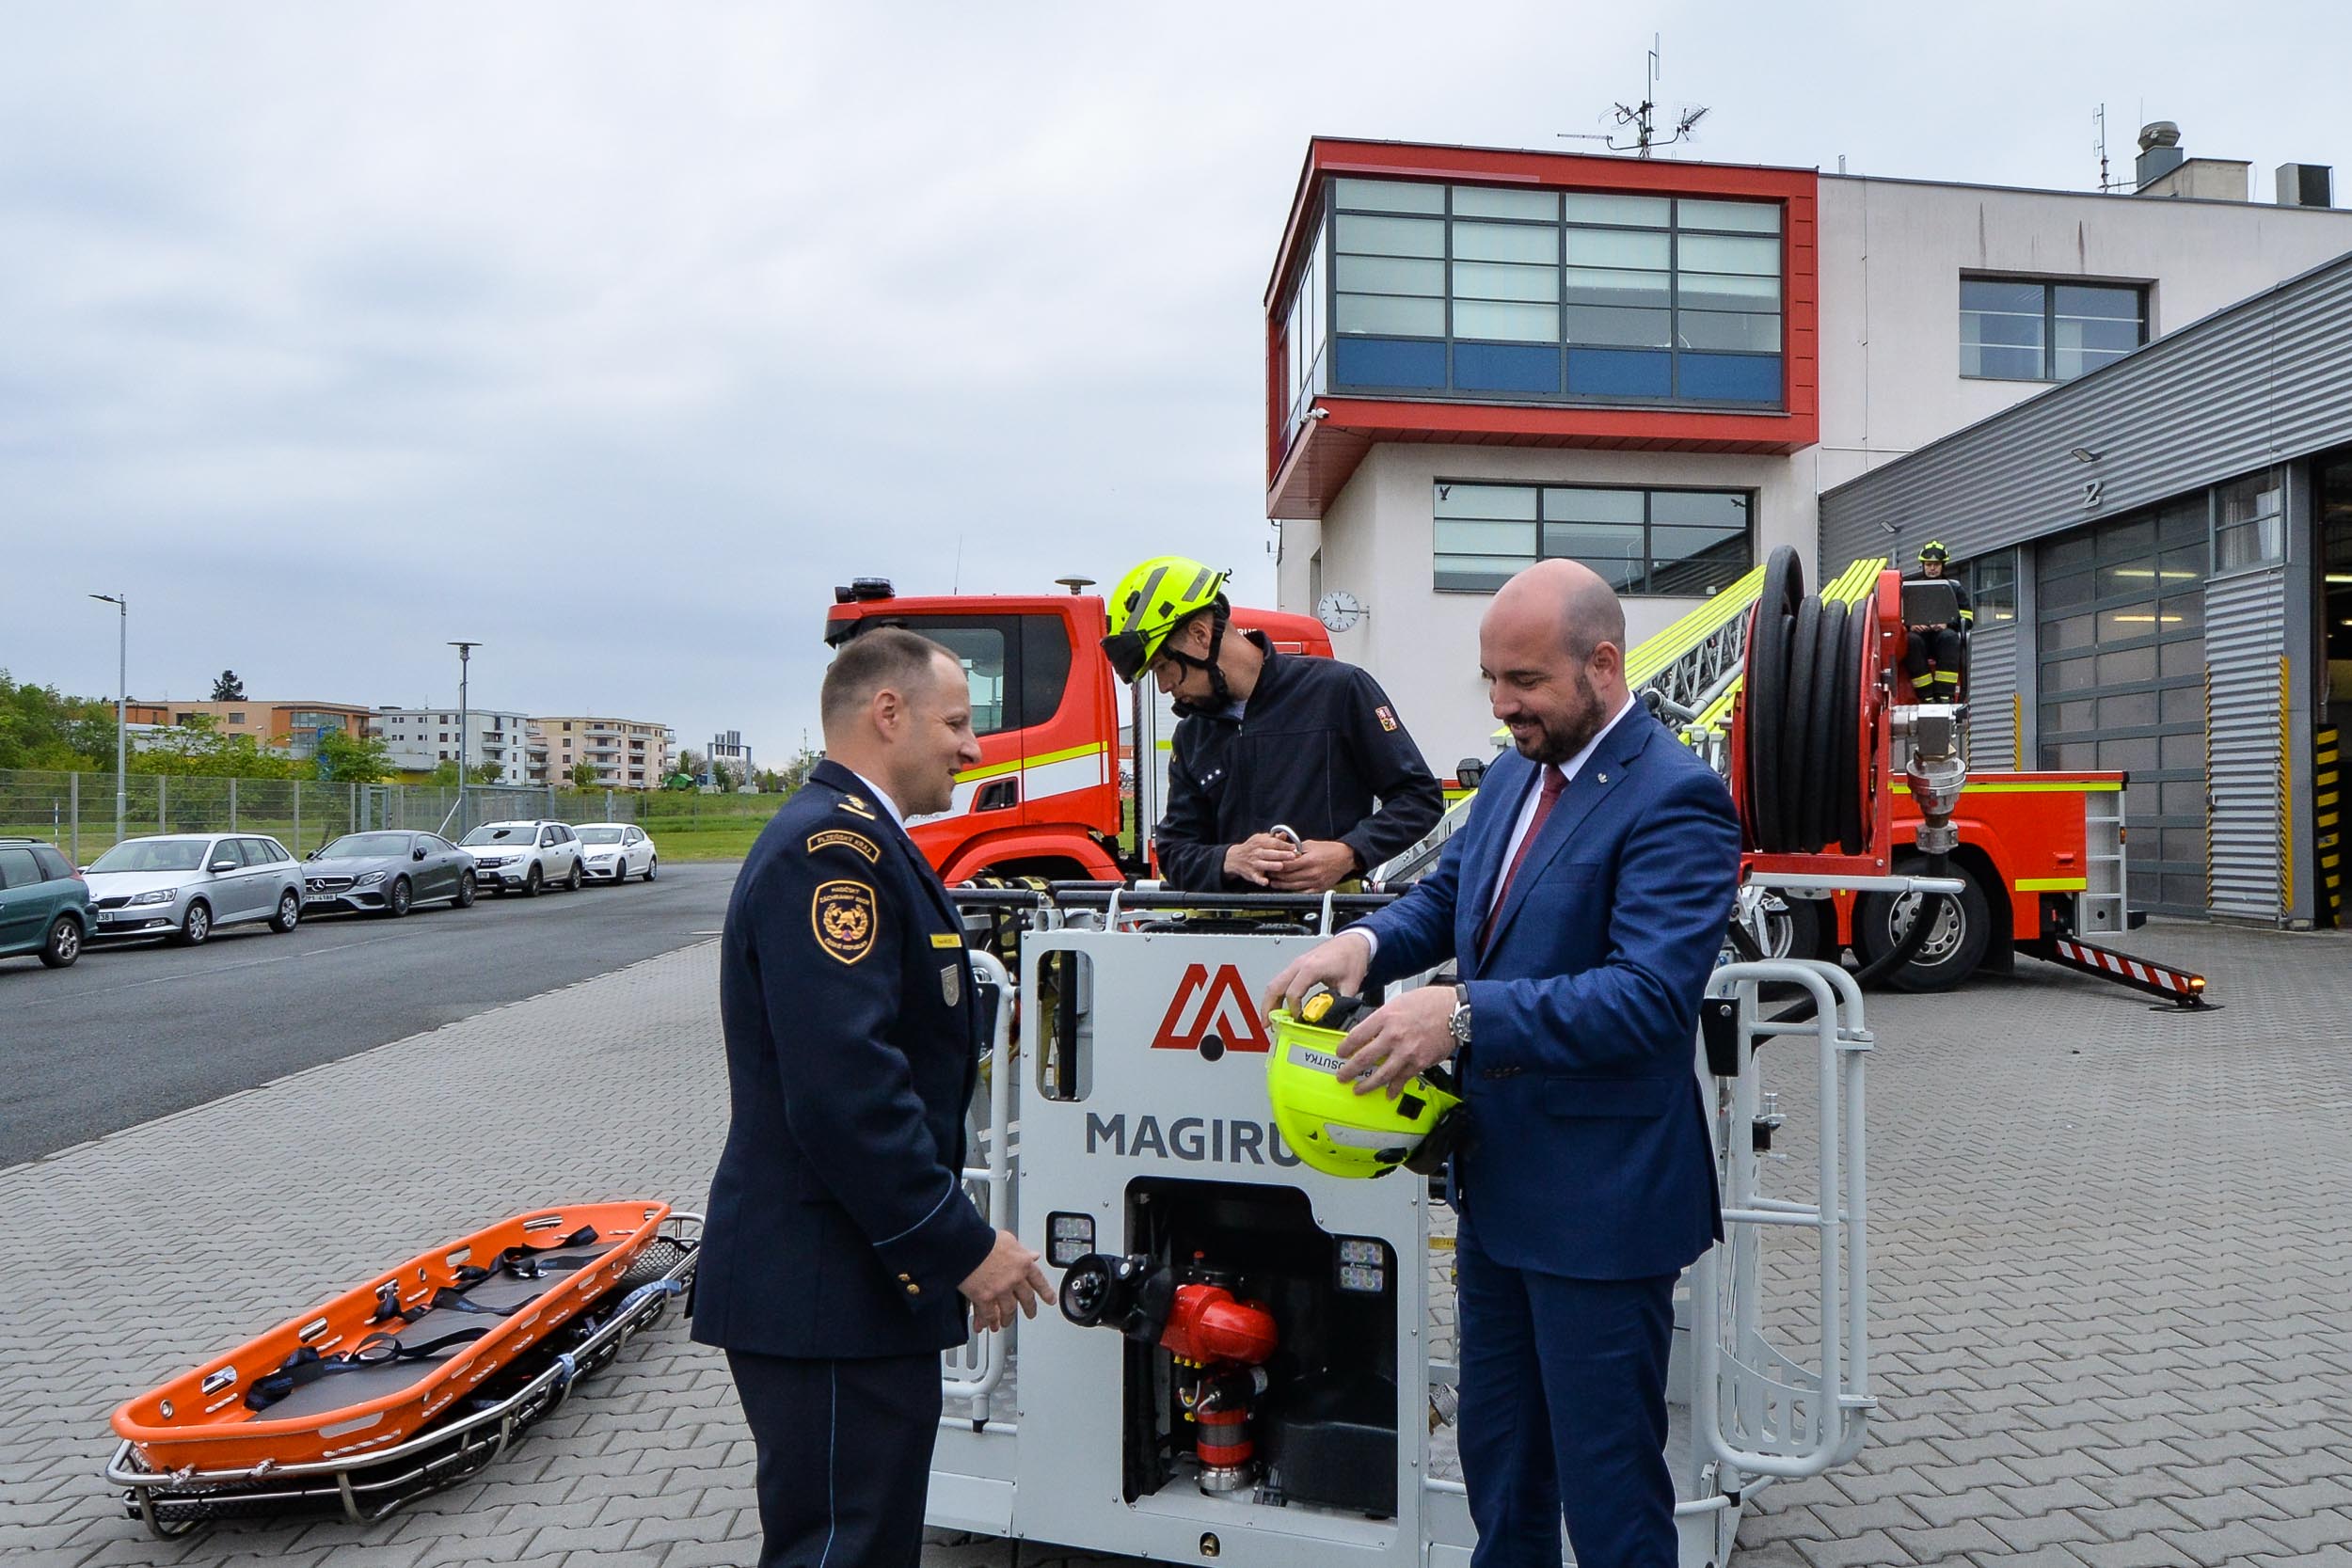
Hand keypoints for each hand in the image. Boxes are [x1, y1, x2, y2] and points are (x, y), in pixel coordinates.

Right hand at [958, 1228, 1050, 1333]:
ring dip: (1008, 1318)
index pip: (1039, 1280)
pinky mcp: (984, 1298)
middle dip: (1029, 1308)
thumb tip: (1033, 1256)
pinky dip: (989, 1321)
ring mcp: (1000, 1290)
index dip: (1046, 1292)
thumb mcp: (1008, 1240)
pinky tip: (989, 1325)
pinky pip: (989, 1314)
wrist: (966, 1245)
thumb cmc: (984, 1240)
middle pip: (1026, 1298)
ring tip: (1006, 1322)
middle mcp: (1014, 1279)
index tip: (1050, 1299)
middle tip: (1031, 1313)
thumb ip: (1021, 1250)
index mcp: (1022, 1263)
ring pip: (1009, 1310)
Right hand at [1223, 832, 1297, 887]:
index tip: (1295, 847)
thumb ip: (1273, 838)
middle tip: (1292, 856)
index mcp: (1260, 842)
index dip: (1285, 845)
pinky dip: (1260, 880)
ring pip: (1263, 864)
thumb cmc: (1252, 847)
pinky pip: (1256, 877)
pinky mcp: (1251, 874)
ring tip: (1281, 866)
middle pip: (1270, 853)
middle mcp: (1257, 852)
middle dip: (1281, 854)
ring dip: (1272, 865)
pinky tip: (1266, 882)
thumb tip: (1285, 834)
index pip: (1274, 843)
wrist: (1235, 858)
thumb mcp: (1261, 839)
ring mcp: (1253, 863)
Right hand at [1263, 931, 1372, 1017]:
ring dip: (1270, 1001)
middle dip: (1268, 1007)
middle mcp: (1299, 964)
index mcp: (1311, 968)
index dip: (1294, 1010)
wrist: (1354, 942)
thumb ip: (1339, 1004)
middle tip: (1267, 1024)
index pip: (1293, 993)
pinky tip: (1279, 1006)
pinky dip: (1276, 994)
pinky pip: (1280, 980)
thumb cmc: (1351, 958)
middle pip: (1275, 987)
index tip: (1299, 1021)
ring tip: (1270, 1019)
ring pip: (1274, 983)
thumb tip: (1331, 1020)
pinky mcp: (1297, 965)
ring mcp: (1296, 964)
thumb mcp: (1350, 985)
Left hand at [1266, 839, 1360, 892]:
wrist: (1345, 857)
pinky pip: (1303, 892)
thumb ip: (1297, 849)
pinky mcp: (1319, 888)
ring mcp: (1315, 882)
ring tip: (1274, 883)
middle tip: (1269, 874)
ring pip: (1293, 886)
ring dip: (1282, 885)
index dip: (1276, 866)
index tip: (1270, 865)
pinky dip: (1293, 891)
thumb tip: (1284, 852)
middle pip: (1288, 877)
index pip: (1287, 866)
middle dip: (1277, 876)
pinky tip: (1288, 888)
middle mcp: (1312, 873)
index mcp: (1309, 860)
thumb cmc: (1329, 850)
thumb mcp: (1311, 845)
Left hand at [1335, 984, 1457, 1097]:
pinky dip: (1394, 1088)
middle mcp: (1393, 1035)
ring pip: (1381, 1075)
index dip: (1345, 1048)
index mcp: (1386, 1017)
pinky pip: (1402, 1079)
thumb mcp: (1400, 1001)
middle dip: (1349, 1071)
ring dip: (1367, 1085)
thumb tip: (1370, 1031)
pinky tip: (1389, 1093)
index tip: (1341, 1053)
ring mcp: (1406, 1052)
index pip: (1356, 1036)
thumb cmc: (1431, 1002)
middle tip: (1342, 1076)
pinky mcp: (1419, 1063)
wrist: (1456, 1011)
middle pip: (1364, 1058)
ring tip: (1359, 1089)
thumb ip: (1383, 1017)